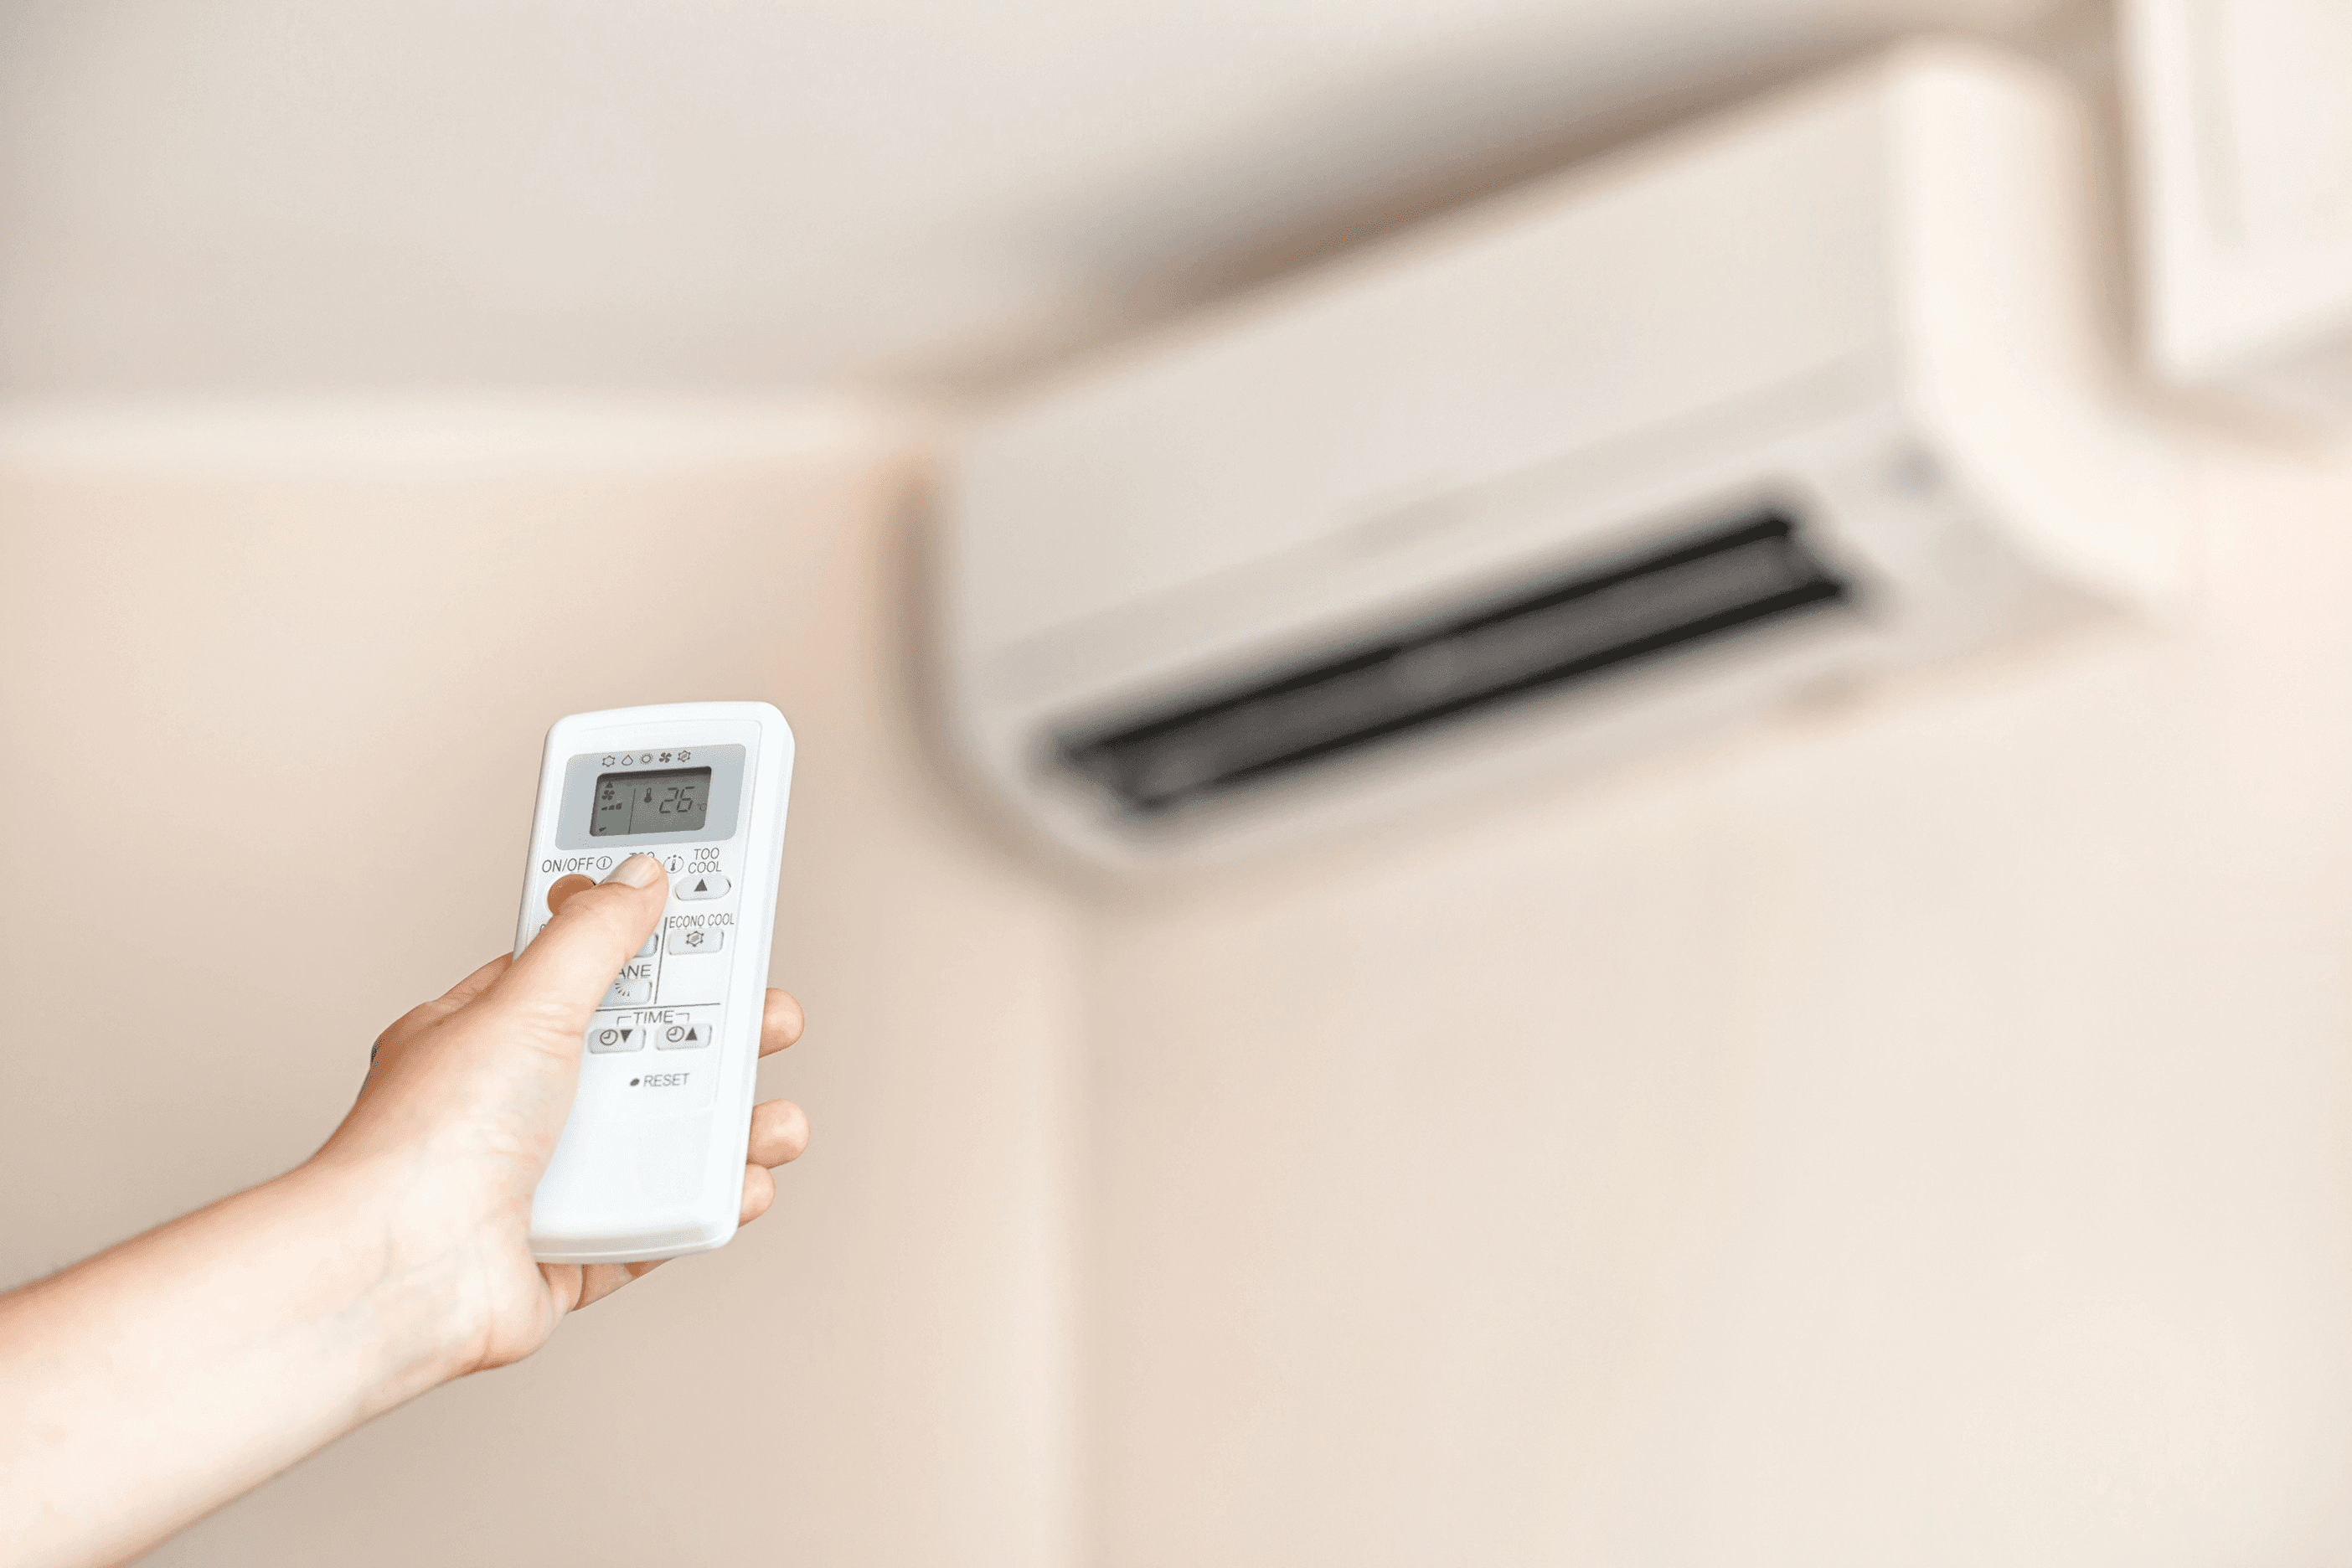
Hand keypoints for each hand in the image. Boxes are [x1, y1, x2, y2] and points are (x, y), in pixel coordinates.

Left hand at [316, 852, 807, 1374]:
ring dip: (730, 1127)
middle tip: (767, 1021)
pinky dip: (707, 1203)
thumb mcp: (524, 1005)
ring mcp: (546, 1181)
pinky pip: (659, 1221)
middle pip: (643, 1056)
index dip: (653, 949)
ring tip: (772, 1121)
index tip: (715, 929)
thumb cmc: (425, 1144)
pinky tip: (741, 1183)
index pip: (586, 971)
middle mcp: (518, 1104)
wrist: (400, 1278)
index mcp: (491, 1033)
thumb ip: (592, 937)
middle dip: (719, 1039)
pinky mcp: (573, 1250)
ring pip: (661, 1141)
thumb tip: (637, 878)